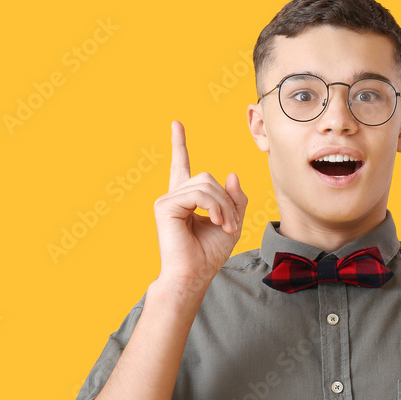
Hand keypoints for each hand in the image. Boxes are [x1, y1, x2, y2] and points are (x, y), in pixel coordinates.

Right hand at [152, 121, 247, 291]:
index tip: (176, 123)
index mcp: (186, 198)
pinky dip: (214, 208)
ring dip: (223, 206)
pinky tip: (217, 223)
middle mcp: (174, 196)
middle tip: (231, 224)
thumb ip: (235, 199)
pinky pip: (198, 194)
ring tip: (225, 226)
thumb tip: (232, 174)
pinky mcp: (165, 206)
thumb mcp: (232, 222)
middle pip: (207, 177)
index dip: (179, 144)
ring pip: (205, 184)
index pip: (182, 165)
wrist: (194, 275)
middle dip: (226, 199)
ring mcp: (167, 200)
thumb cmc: (209, 254)